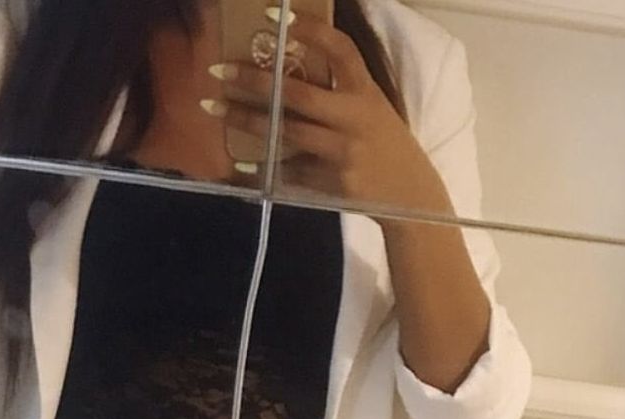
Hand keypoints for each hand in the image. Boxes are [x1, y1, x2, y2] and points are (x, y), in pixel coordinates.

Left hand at [202, 14, 453, 213]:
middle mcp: (355, 120)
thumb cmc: (386, 147)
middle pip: (298, 95)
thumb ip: (340, 94)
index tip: (276, 15)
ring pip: (287, 133)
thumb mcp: (372, 112)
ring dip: (246, 119)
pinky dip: (264, 167)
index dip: (310, 30)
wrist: (410, 194)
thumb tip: (288, 77)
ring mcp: (343, 153)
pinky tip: (240, 162)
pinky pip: (291, 171)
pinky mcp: (334, 183)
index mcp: (366, 94)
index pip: (341, 51)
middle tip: (219, 70)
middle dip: (254, 80)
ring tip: (215, 106)